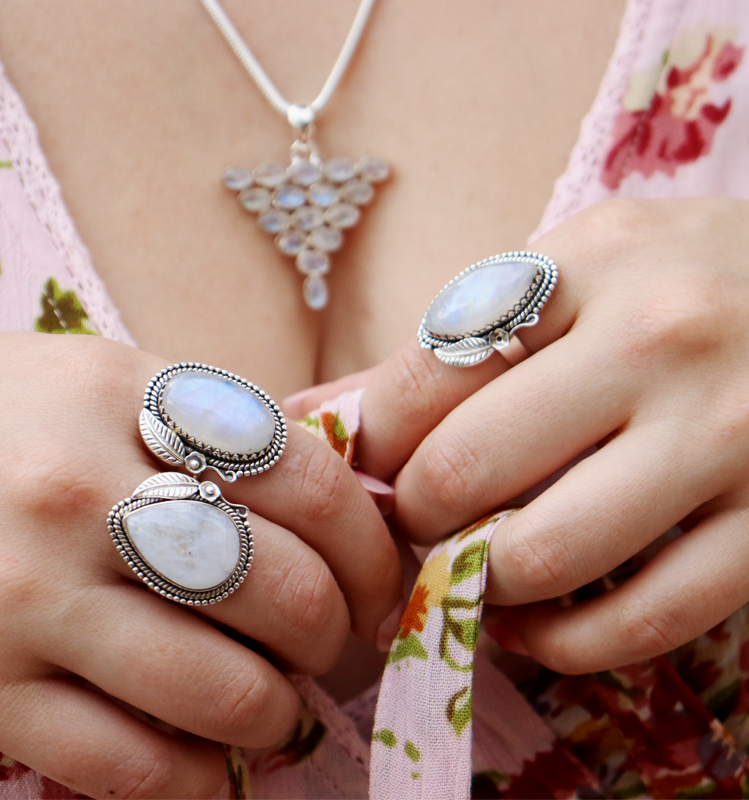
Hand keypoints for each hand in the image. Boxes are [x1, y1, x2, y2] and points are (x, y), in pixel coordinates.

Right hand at [0, 333, 399, 797]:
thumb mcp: (103, 382)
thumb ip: (212, 432)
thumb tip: (332, 507)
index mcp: (128, 395)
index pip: (311, 478)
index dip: (370, 544)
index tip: (378, 578)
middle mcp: (80, 489)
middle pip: (284, 588)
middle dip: (338, 634)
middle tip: (336, 644)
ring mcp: (22, 594)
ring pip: (221, 690)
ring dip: (279, 715)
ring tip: (282, 708)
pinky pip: (126, 763)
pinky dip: (196, 778)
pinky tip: (213, 763)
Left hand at [321, 198, 748, 673]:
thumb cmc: (673, 284)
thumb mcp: (568, 273)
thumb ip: (448, 344)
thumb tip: (308, 415)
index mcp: (586, 263)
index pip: (424, 376)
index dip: (373, 443)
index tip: (375, 468)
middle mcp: (658, 340)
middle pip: (467, 469)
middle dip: (413, 518)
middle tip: (413, 522)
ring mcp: (725, 437)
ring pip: (546, 555)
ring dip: (477, 585)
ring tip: (468, 569)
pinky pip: (644, 619)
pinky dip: (563, 644)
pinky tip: (530, 622)